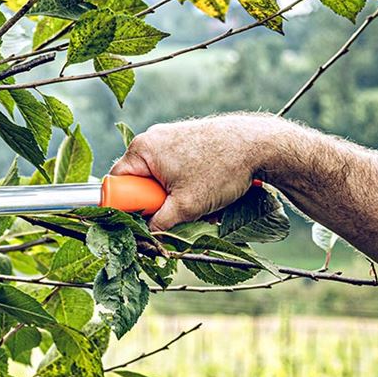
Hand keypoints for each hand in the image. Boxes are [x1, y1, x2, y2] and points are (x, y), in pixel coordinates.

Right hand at [110, 113, 290, 231]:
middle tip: (178, 212)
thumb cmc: (222, 169)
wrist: (261, 144)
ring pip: (159, 179)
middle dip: (156, 203)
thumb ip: (158, 224)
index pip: (116, 183)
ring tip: (199, 202)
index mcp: (142, 149)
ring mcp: (170, 138)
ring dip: (174, 197)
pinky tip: (206, 190)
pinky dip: (186, 185)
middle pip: (138, 182)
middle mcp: (152, 139)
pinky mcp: (187, 141)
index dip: (126, 205)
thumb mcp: (186, 207)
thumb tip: (143, 238)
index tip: (143, 218)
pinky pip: (174, 170)